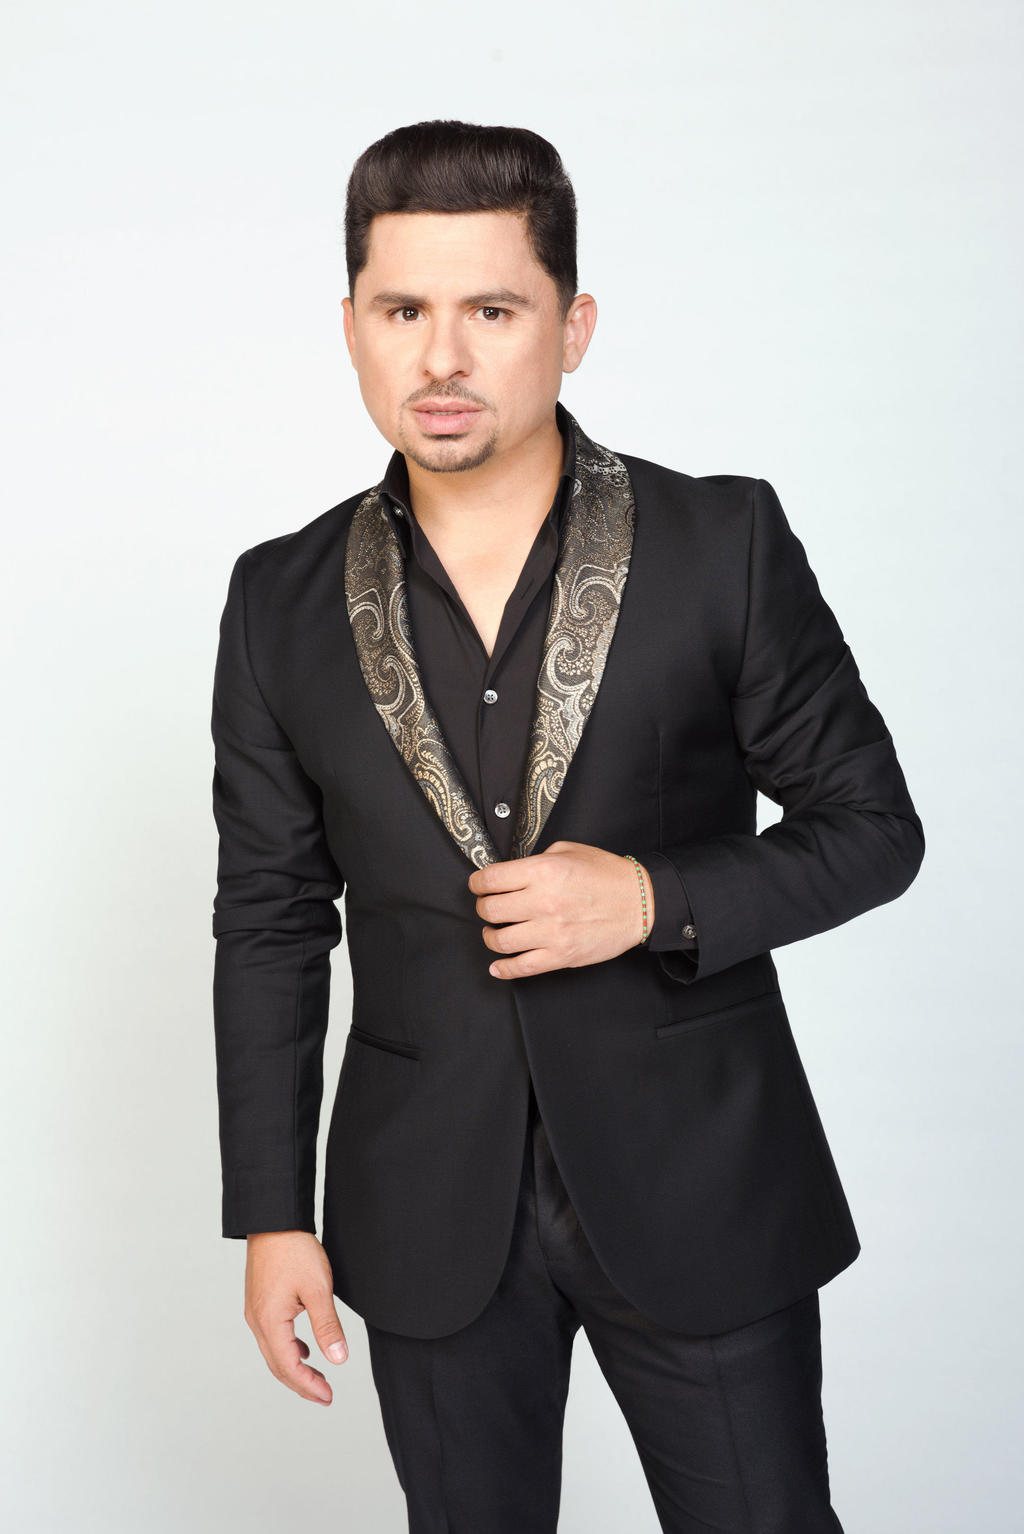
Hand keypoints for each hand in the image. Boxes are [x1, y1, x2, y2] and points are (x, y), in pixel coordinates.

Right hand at [244, 1230, 348, 1404]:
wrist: (274, 1219)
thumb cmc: (294, 1249)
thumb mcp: (318, 1289)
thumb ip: (328, 1327)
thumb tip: (338, 1359)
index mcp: (270, 1321)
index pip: (288, 1367)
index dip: (308, 1386)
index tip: (328, 1397)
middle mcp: (257, 1321)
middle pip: (277, 1365)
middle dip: (301, 1384)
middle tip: (324, 1396)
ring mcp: (255, 1311)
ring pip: (273, 1352)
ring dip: (294, 1368)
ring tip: (317, 1378)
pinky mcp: (259, 1301)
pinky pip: (272, 1336)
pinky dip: (288, 1350)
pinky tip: (304, 1349)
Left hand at [467, 839, 653, 978]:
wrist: (640, 902)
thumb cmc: (607, 875)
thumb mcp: (568, 850)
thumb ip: (536, 860)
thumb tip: (510, 873)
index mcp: (542, 871)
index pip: (490, 879)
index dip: (477, 882)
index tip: (478, 885)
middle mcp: (543, 902)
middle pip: (489, 909)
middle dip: (483, 907)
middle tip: (488, 906)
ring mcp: (551, 932)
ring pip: (499, 940)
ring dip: (490, 936)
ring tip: (494, 932)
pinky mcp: (561, 955)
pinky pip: (522, 967)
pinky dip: (504, 969)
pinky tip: (497, 966)